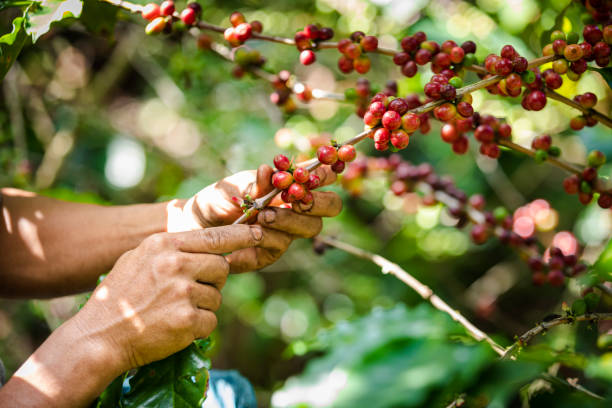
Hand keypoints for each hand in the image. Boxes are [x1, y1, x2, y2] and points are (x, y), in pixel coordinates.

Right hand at [72, 224, 265, 369]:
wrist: (99, 336)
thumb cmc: (118, 298)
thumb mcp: (137, 259)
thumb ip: (169, 249)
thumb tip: (204, 245)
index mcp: (164, 245)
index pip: (214, 237)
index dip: (241, 235)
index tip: (260, 232)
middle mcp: (176, 264)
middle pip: (221, 267)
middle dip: (213, 280)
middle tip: (190, 292)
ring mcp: (183, 292)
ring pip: (216, 297)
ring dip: (202, 306)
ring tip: (172, 311)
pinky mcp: (187, 320)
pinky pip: (211, 321)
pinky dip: (198, 328)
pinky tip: (174, 327)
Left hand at [171, 164, 342, 272]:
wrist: (194, 224)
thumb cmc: (218, 198)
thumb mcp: (234, 185)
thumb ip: (253, 181)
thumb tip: (268, 171)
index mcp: (292, 186)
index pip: (324, 177)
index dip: (329, 173)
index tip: (314, 173)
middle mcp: (296, 209)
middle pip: (331, 206)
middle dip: (317, 202)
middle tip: (295, 199)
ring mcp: (287, 232)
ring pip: (310, 228)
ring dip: (289, 220)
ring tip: (262, 216)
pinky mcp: (271, 252)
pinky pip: (279, 247)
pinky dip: (264, 240)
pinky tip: (246, 237)